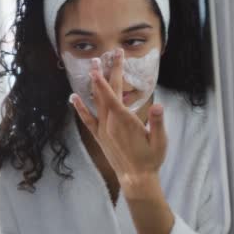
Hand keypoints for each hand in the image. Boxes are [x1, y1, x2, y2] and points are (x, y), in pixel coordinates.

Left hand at [70, 49, 173, 233]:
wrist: (136, 178)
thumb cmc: (150, 159)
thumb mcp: (160, 141)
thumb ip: (158, 123)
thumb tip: (159, 107)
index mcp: (125, 121)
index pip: (115, 94)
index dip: (108, 77)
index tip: (104, 63)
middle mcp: (110, 123)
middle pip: (106, 92)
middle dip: (107, 71)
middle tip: (108, 54)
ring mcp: (103, 129)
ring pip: (96, 102)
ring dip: (94, 84)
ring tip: (93, 66)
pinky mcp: (99, 136)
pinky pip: (87, 119)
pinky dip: (80, 108)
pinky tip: (73, 97)